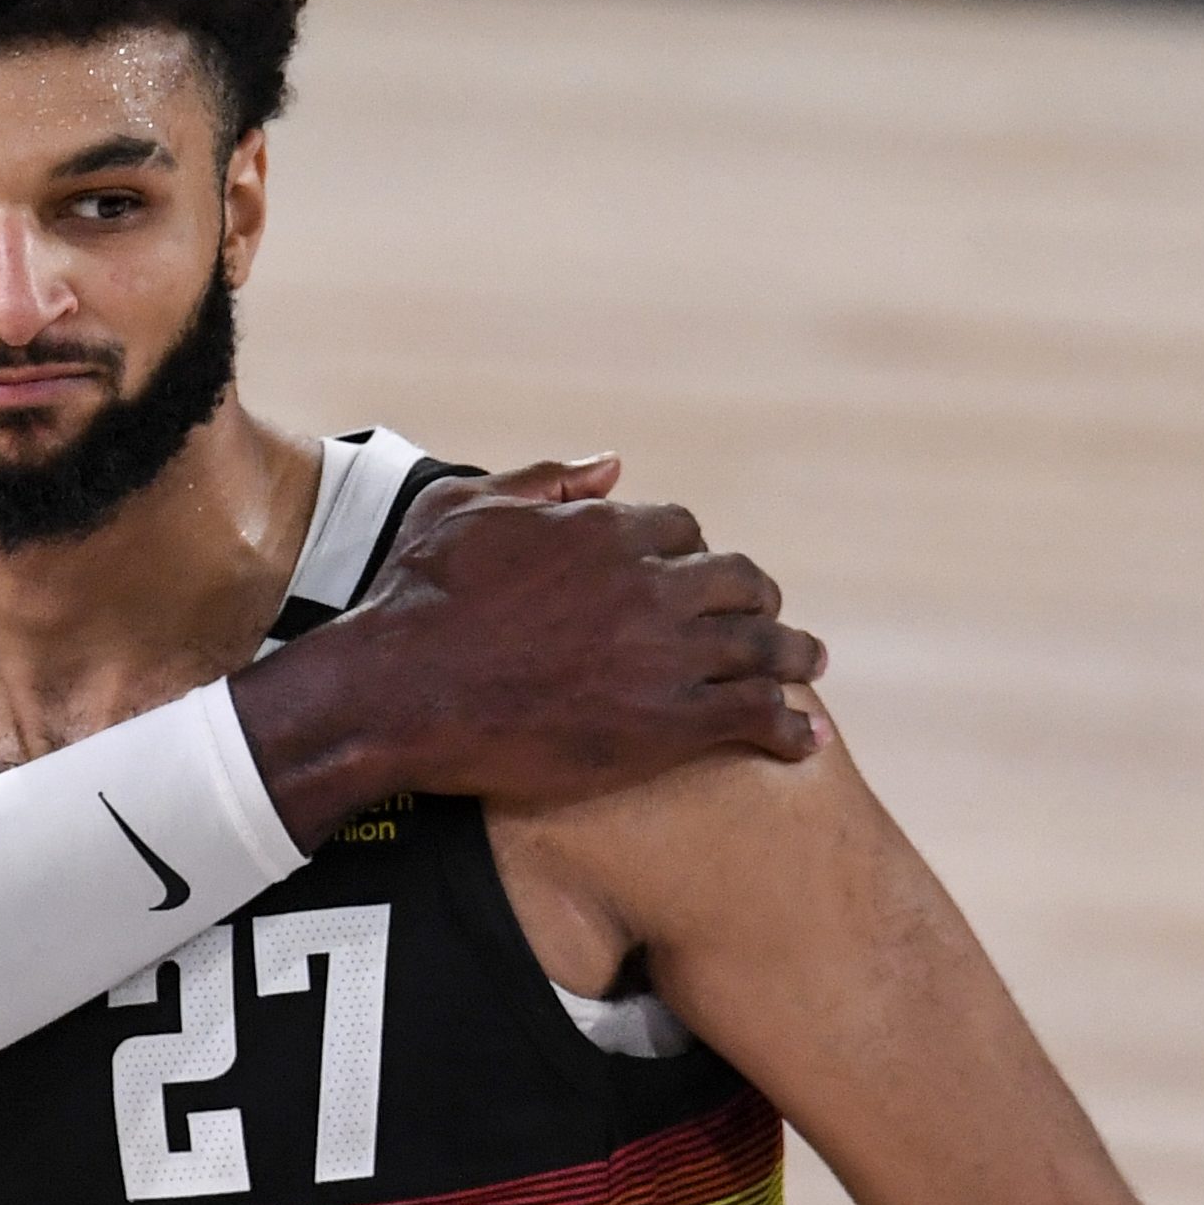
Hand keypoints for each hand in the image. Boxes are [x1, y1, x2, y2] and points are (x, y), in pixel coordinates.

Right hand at [234, 455, 827, 841]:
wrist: (395, 691)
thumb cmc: (413, 597)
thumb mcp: (462, 505)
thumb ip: (544, 478)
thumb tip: (613, 462)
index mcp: (606, 529)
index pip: (683, 529)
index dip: (691, 552)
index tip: (690, 574)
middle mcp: (650, 585)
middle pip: (740, 581)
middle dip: (756, 597)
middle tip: (766, 616)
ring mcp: (665, 656)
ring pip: (763, 647)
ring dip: (794, 655)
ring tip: (808, 666)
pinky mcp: (667, 725)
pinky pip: (753, 716)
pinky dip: (788, 727)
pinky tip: (805, 741)